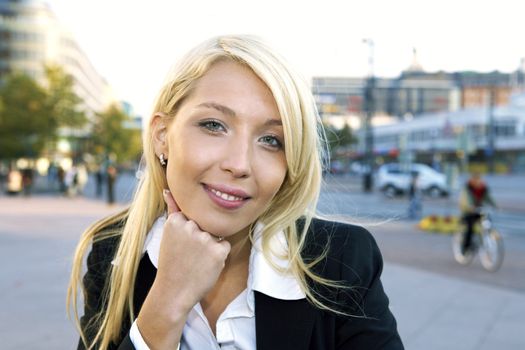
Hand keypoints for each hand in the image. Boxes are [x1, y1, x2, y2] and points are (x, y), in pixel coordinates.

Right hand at [156, 189, 230, 309]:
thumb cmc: (172, 263)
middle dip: (200, 238)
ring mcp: (205, 239)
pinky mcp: (218, 252)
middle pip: (206, 224)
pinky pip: (224, 246)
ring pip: (216, 235)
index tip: (180, 246)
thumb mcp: (168, 234)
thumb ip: (173, 210)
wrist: (173, 292)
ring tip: (195, 261)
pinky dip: (218, 256)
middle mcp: (191, 227)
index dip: (189, 232)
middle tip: (187, 255)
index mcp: (176, 221)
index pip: (194, 216)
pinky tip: (205, 266)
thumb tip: (168, 190)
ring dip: (210, 247)